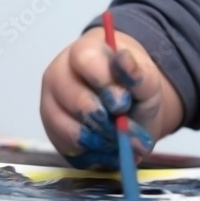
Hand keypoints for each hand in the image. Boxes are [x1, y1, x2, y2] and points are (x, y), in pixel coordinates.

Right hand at [40, 27, 181, 169]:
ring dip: (98, 136)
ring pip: (66, 125)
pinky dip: (90, 150)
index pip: (84, 59)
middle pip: (73, 97)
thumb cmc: (136, 89)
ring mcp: (51, 102)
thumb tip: (123, 59)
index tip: (124, 100)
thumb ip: (139, 73)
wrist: (133, 112)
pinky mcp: (50, 129)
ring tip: (118, 135)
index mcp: (85, 50)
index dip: (105, 81)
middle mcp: (60, 73)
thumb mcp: (148, 81)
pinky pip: (65, 145)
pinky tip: (106, 144)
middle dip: (104, 116)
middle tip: (123, 122)